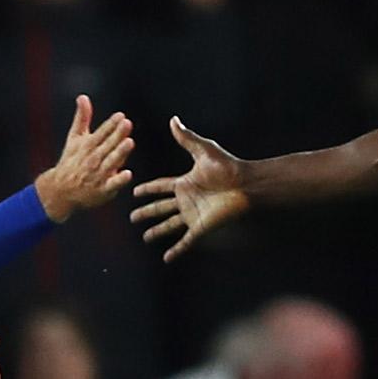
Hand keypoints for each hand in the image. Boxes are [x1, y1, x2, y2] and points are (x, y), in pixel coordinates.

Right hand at [34, 96, 132, 221]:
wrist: (61, 190)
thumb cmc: (71, 161)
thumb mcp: (74, 138)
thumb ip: (82, 118)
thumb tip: (83, 97)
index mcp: (87, 146)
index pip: (101, 133)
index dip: (110, 125)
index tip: (120, 116)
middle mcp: (93, 159)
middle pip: (107, 145)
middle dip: (117, 135)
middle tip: (127, 124)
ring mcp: (98, 174)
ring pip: (111, 162)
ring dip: (119, 153)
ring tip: (129, 142)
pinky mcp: (103, 189)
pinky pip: (112, 184)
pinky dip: (118, 180)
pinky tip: (128, 174)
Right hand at [129, 116, 251, 260]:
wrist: (245, 185)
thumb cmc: (227, 167)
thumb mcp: (203, 150)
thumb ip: (187, 138)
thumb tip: (173, 120)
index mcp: (185, 183)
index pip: (160, 187)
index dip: (148, 190)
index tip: (135, 192)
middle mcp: (186, 200)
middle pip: (161, 208)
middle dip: (147, 213)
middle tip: (133, 218)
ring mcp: (192, 215)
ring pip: (169, 225)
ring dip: (157, 232)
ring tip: (146, 238)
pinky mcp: (200, 227)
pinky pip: (185, 241)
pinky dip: (176, 250)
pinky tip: (167, 258)